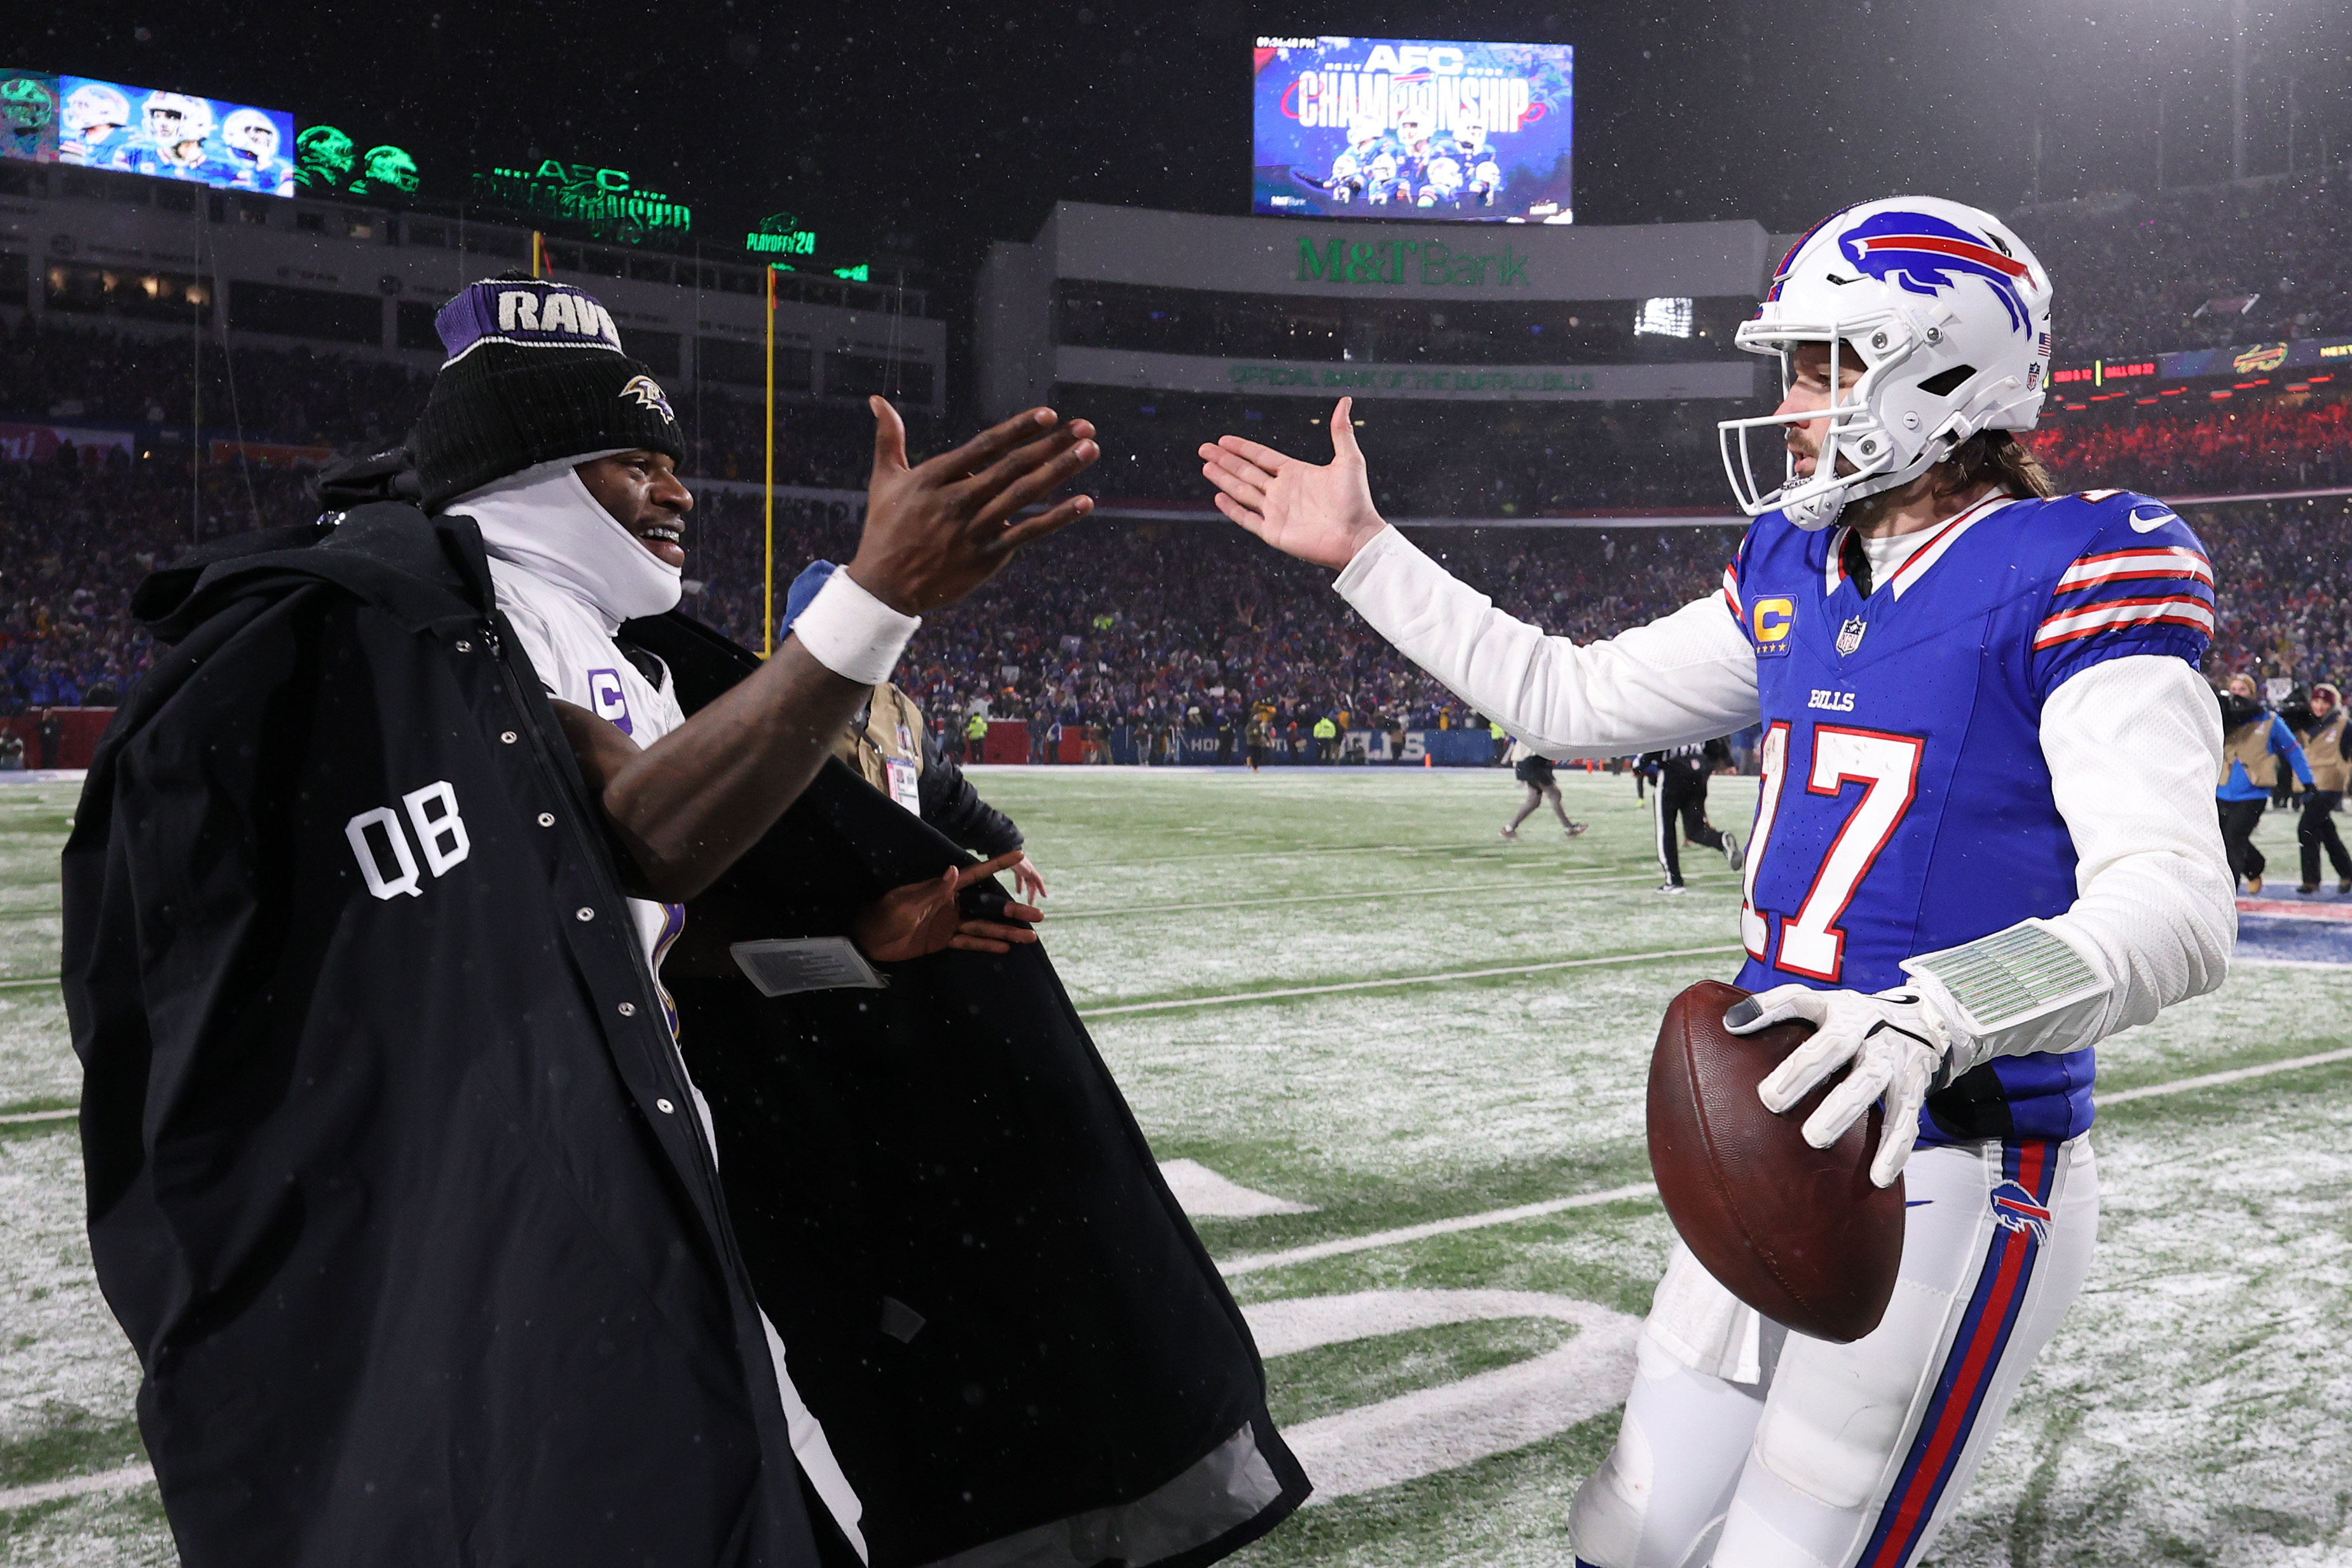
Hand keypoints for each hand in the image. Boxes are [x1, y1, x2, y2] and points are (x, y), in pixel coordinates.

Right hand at [847, 401, 1099, 614]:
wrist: (884, 587)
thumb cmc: (885, 529)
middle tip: (1085, 427)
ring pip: (1025, 495)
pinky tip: (1084, 503)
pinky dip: (1057, 518)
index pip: (985, 446)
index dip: (1019, 429)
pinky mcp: (987, 557)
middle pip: (1013, 466)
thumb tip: (877, 400)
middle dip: (1052, 444)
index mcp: (935, 477)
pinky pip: (1028, 533)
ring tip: (1090, 451)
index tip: (1049, 414)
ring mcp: (974, 530)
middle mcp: (958, 500)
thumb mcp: (884, 480)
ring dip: (1061, 470)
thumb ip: (888, 438)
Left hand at [849, 850, 1043, 961]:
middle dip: (1013, 910)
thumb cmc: (883, 915)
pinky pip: (970, 942)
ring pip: (985, 926)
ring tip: (1032, 936)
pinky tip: (1006, 948)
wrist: (869, 940)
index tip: (1019, 854)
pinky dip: (988, 945)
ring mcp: (950, 923)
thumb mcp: (906, 902)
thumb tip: (955, 870)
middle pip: (988, 906)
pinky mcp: (944, 940)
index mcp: (943, 889)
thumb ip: (933, 890)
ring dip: (1007, 931)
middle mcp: (951, 904)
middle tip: (1039, 915)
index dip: (997, 864)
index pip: (975, 874)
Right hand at [1198, 397, 1387, 570]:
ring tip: (1206, 467)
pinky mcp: (1273, 532)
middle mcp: (1282, 491)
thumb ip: (1341, 431)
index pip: (1261, 456)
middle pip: (1246, 471)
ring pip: (1242, 491)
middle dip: (1224, 460)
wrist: (1356, 537)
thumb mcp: (1349, 460)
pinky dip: (1232, 509)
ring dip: (1223, 479)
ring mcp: (1276, 512)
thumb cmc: (1356, 501)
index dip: (1242, 447)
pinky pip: (1247, 519)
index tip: (1224, 440)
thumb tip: (1345, 401)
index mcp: (1295, 473)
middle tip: (1205, 449)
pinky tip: (1219, 497)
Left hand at [1728, 985, 1952, 1187]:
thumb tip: (1729, 1023)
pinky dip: (1894, 1149)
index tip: (1735, 1026)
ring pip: (1869, 1083)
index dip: (1769, 1010)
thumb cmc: (1854, 1020)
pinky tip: (1877, 1176)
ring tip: (1815, 1138)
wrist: (1926, 1023)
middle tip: (1771, 1100)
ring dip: (1843, 1111)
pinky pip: (1905, 1120)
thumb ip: (1778, 1009)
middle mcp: (1867, 1029)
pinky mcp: (1915, 1088)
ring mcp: (1892, 1059)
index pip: (1800, 1001)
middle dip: (1803, 1071)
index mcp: (1837, 1008)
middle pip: (1835, 1045)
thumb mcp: (1822, 1005)